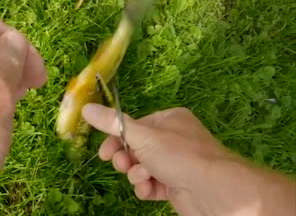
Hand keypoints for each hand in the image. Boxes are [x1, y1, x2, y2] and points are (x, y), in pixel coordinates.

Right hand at [82, 104, 295, 215]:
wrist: (213, 191)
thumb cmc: (178, 155)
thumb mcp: (141, 135)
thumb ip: (112, 123)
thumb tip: (85, 107)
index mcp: (169, 120)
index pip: (134, 126)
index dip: (116, 139)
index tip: (103, 153)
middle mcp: (174, 139)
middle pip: (136, 148)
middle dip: (126, 159)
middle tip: (122, 165)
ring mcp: (176, 163)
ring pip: (142, 167)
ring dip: (137, 174)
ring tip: (144, 178)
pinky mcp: (177, 184)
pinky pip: (153, 184)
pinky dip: (148, 188)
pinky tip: (151, 190)